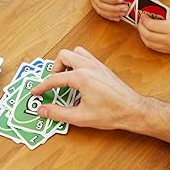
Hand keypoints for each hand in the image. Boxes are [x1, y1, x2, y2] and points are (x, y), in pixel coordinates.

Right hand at [31, 46, 146, 129]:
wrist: (133, 110)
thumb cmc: (111, 113)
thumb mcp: (80, 117)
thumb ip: (58, 113)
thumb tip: (42, 110)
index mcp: (82, 77)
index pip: (55, 78)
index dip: (42, 86)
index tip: (36, 93)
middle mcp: (89, 66)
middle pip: (64, 56)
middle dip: (54, 69)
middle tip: (53, 85)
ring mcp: (97, 65)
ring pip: (76, 53)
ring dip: (67, 63)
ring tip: (65, 79)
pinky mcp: (103, 68)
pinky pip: (86, 57)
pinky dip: (77, 64)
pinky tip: (78, 79)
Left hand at [137, 12, 169, 53]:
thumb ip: (163, 17)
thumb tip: (150, 16)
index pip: (151, 25)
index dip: (144, 20)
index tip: (142, 15)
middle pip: (148, 36)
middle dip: (141, 28)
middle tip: (140, 21)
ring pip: (150, 44)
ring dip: (143, 36)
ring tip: (142, 28)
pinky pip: (156, 48)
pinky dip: (149, 42)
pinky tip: (148, 36)